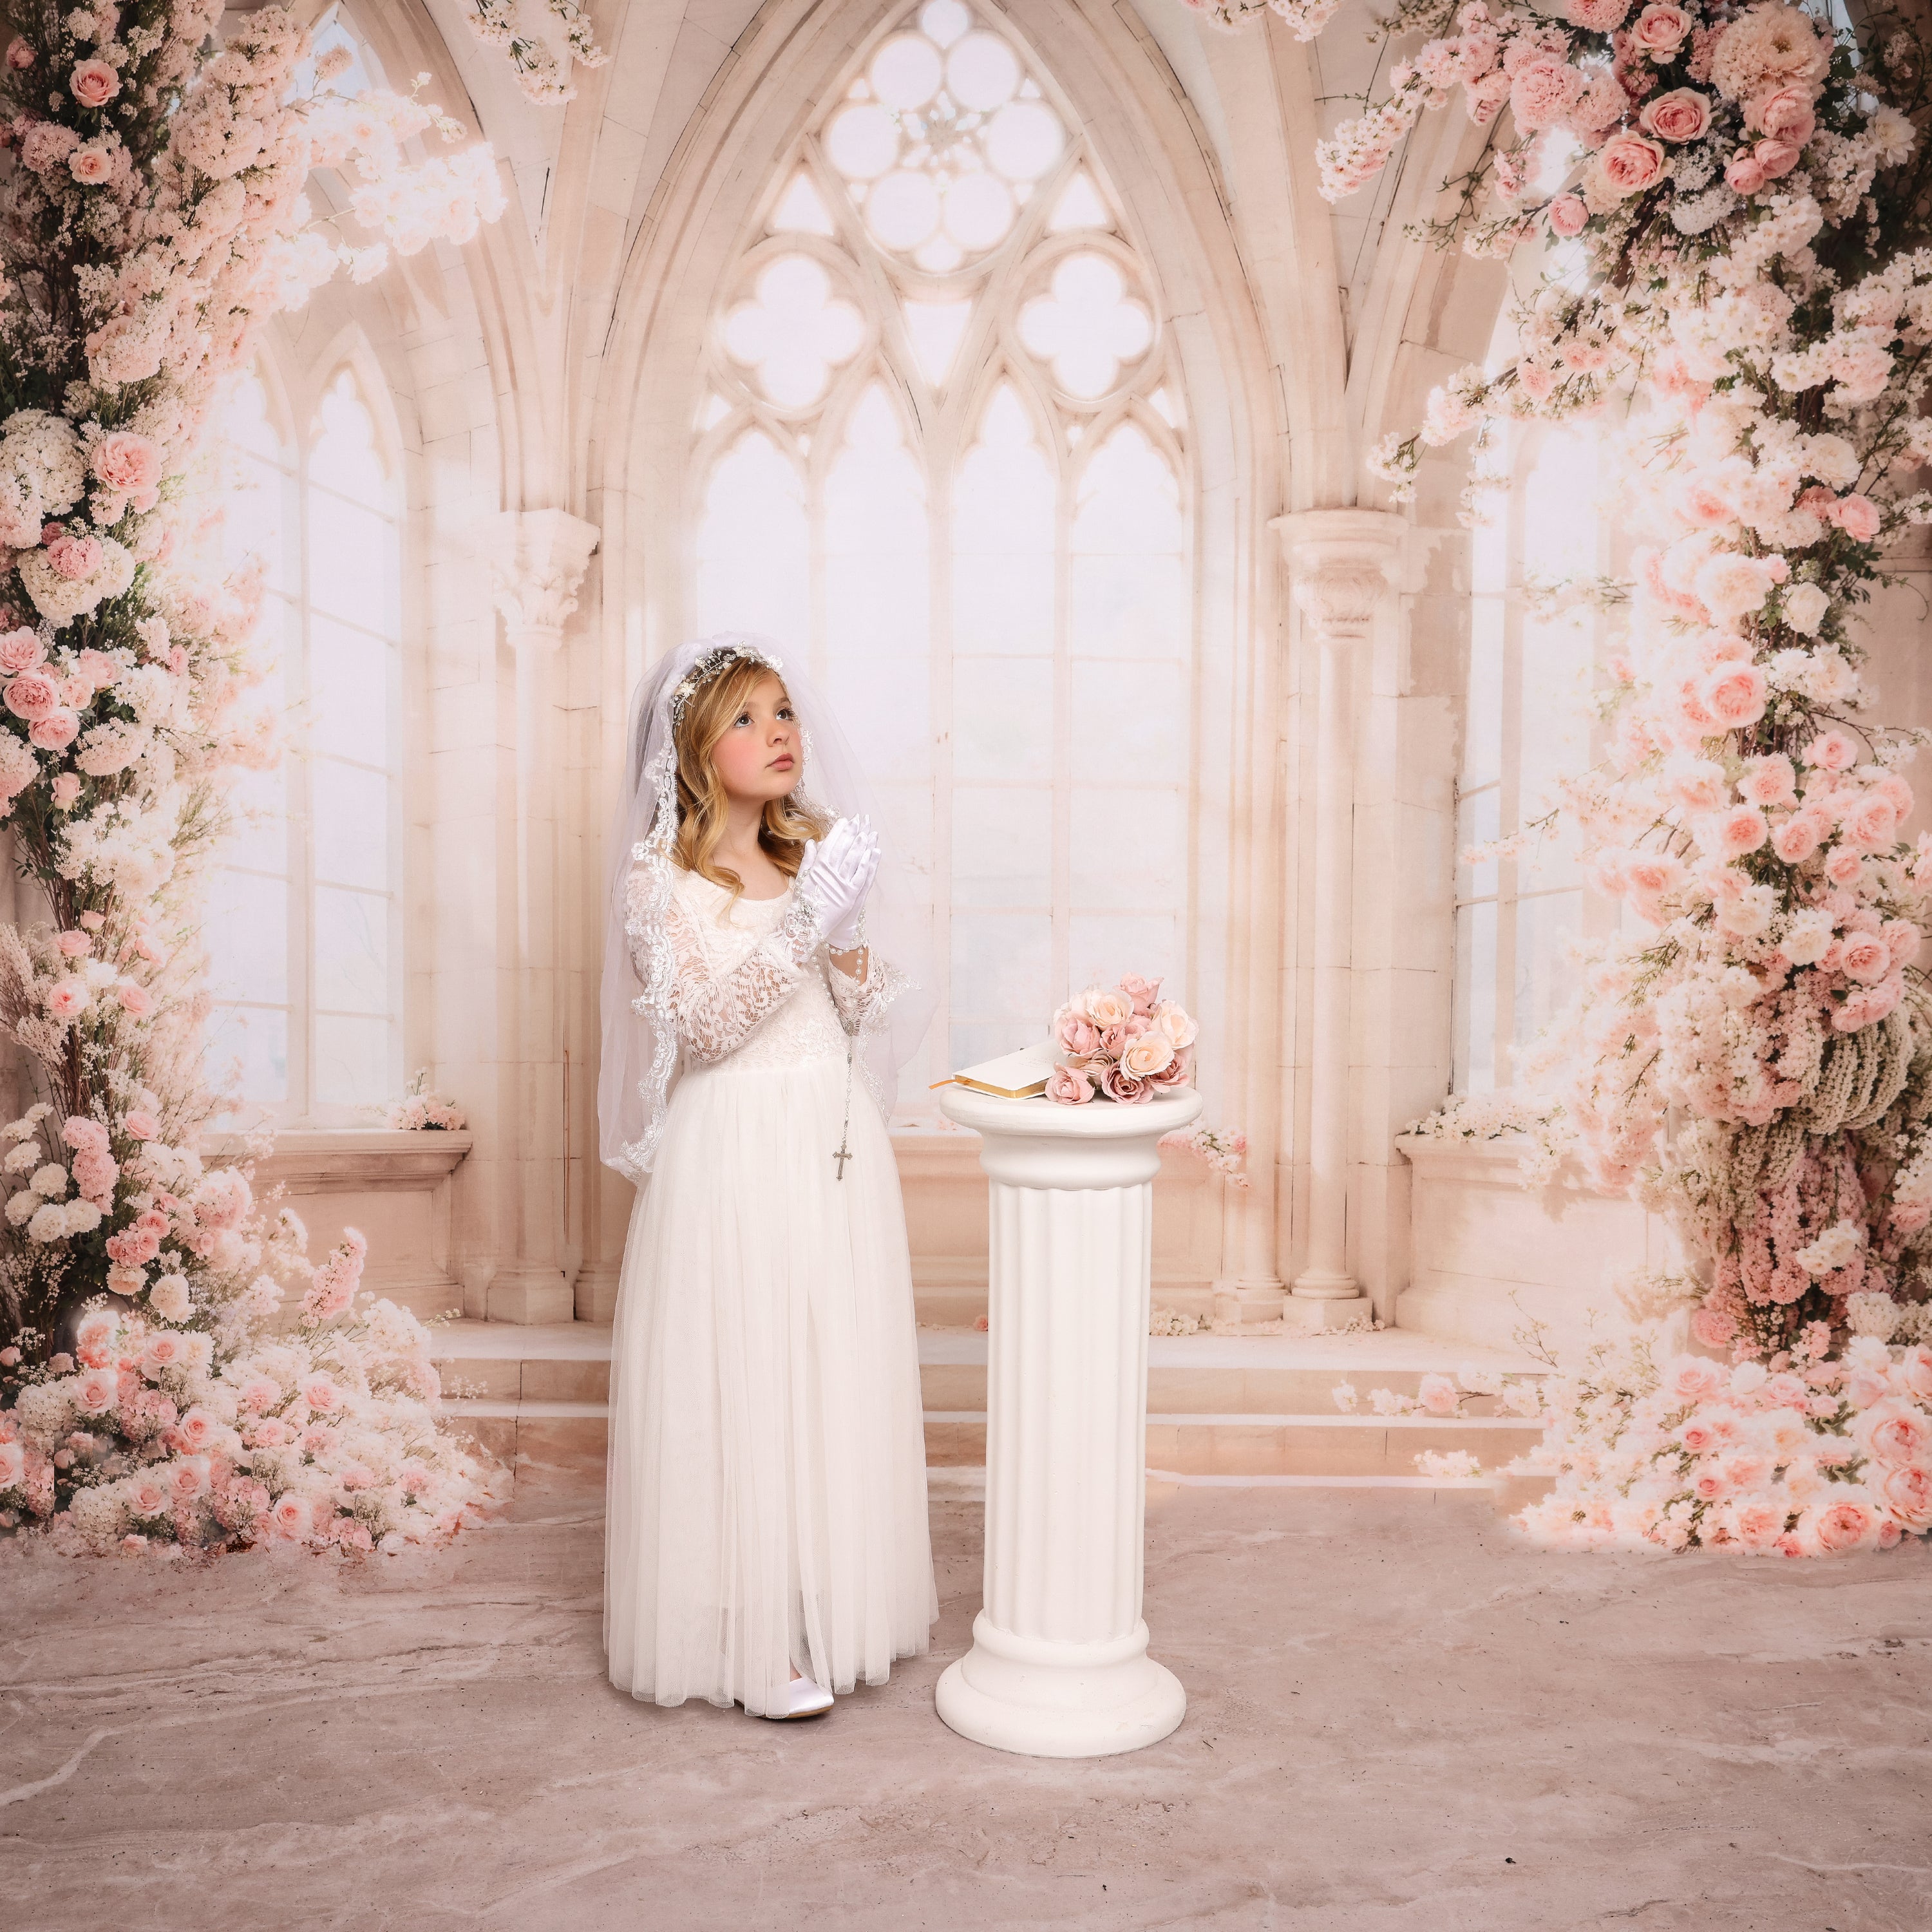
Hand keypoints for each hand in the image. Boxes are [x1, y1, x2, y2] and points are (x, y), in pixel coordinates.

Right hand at [796, 816, 877, 948]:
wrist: (807, 925)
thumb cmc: (804, 902)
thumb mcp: (803, 879)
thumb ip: (808, 860)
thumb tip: (812, 842)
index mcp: (817, 868)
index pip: (830, 845)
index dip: (838, 832)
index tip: (844, 820)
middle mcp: (829, 874)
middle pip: (843, 849)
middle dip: (851, 833)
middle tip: (859, 820)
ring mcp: (841, 884)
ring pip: (853, 860)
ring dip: (861, 845)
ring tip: (867, 832)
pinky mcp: (850, 895)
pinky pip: (860, 877)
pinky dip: (867, 864)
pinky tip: (872, 853)